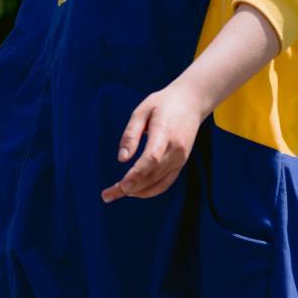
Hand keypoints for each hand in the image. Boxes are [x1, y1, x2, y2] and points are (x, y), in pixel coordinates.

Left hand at [101, 82, 206, 201]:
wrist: (191, 102)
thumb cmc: (163, 104)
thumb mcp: (142, 111)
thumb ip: (130, 134)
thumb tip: (122, 159)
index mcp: (165, 133)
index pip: (151, 160)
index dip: (136, 175)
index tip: (120, 186)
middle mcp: (176, 149)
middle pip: (152, 175)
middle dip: (129, 188)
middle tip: (107, 195)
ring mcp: (181, 158)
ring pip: (158, 183)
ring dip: (137, 192)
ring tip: (116, 194)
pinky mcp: (182, 163)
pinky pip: (166, 182)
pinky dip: (150, 190)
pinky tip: (135, 191)